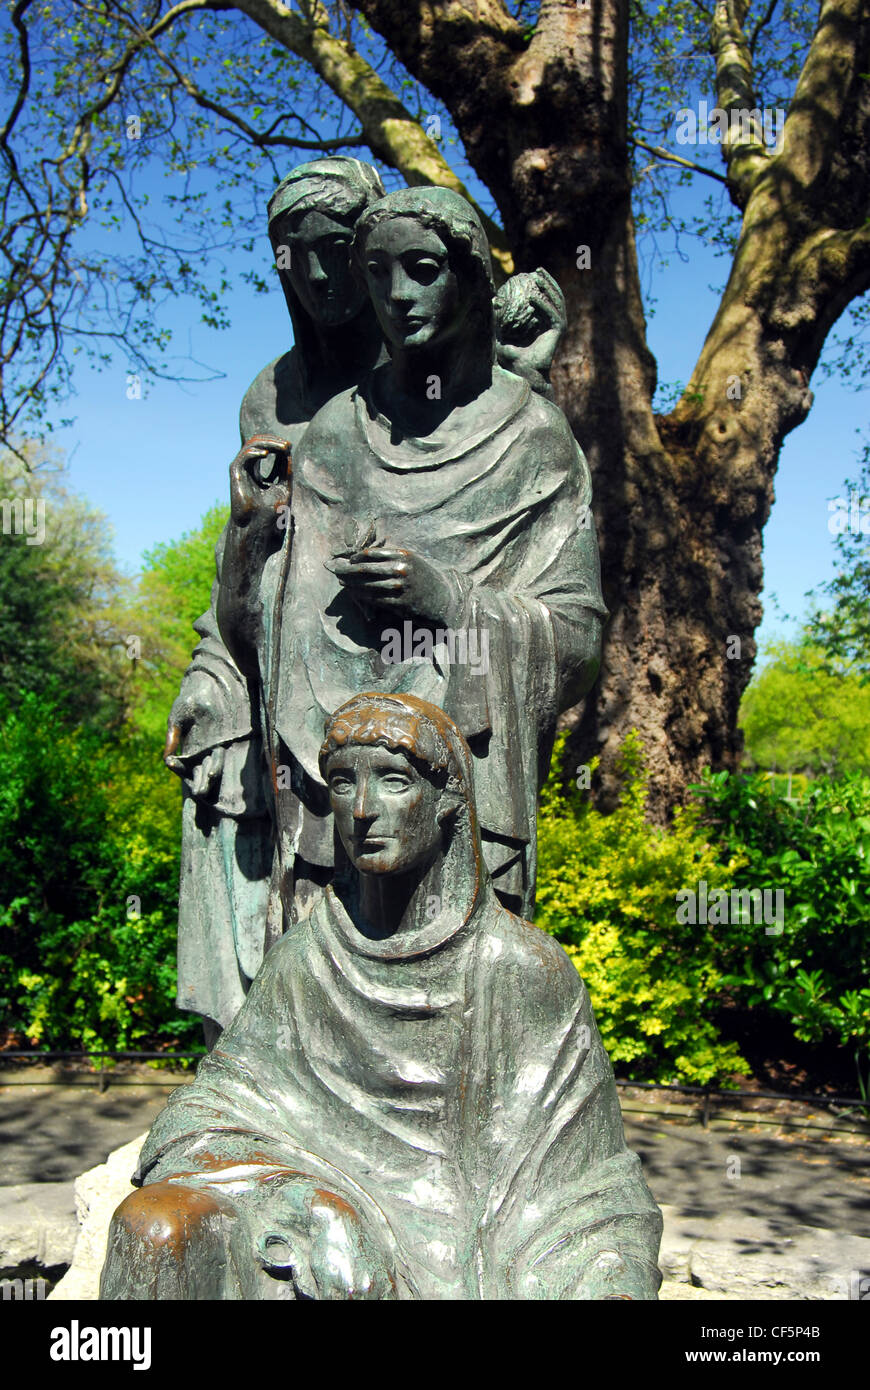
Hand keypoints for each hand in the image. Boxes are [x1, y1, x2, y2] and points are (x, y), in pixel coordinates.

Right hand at [228, 434, 290, 530]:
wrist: (258, 527)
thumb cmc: (269, 512)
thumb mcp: (283, 486)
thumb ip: (285, 469)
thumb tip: (288, 450)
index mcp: (257, 471)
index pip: (266, 449)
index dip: (277, 444)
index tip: (290, 447)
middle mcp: (248, 468)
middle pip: (258, 443)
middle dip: (273, 440)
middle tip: (287, 445)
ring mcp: (241, 469)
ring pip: (251, 445)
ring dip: (267, 443)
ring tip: (282, 447)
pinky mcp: (235, 472)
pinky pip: (244, 455)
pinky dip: (255, 452)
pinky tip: (267, 455)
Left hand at [331, 546, 456, 624]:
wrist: (443, 598)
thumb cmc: (424, 577)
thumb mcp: (412, 560)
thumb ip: (392, 556)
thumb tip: (365, 556)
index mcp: (403, 555)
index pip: (371, 554)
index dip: (356, 557)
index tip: (348, 560)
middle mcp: (401, 569)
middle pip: (366, 569)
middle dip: (348, 570)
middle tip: (336, 571)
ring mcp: (400, 587)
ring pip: (368, 585)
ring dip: (352, 584)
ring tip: (343, 582)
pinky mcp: (399, 604)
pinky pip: (375, 599)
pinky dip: (362, 596)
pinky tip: (355, 594)